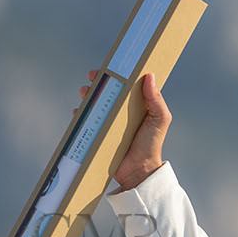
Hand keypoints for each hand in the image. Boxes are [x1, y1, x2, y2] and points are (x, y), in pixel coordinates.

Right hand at [77, 69, 168, 190]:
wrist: (138, 170)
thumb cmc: (151, 144)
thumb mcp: (159, 120)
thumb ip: (156, 100)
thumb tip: (150, 76)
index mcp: (136, 105)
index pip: (125, 85)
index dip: (117, 74)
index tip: (110, 67)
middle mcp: (121, 111)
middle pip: (107, 91)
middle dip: (98, 82)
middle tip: (93, 77)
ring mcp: (108, 121)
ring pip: (94, 103)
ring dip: (87, 95)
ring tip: (85, 92)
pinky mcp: (98, 132)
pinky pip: (85, 120)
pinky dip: (80, 114)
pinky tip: (78, 112)